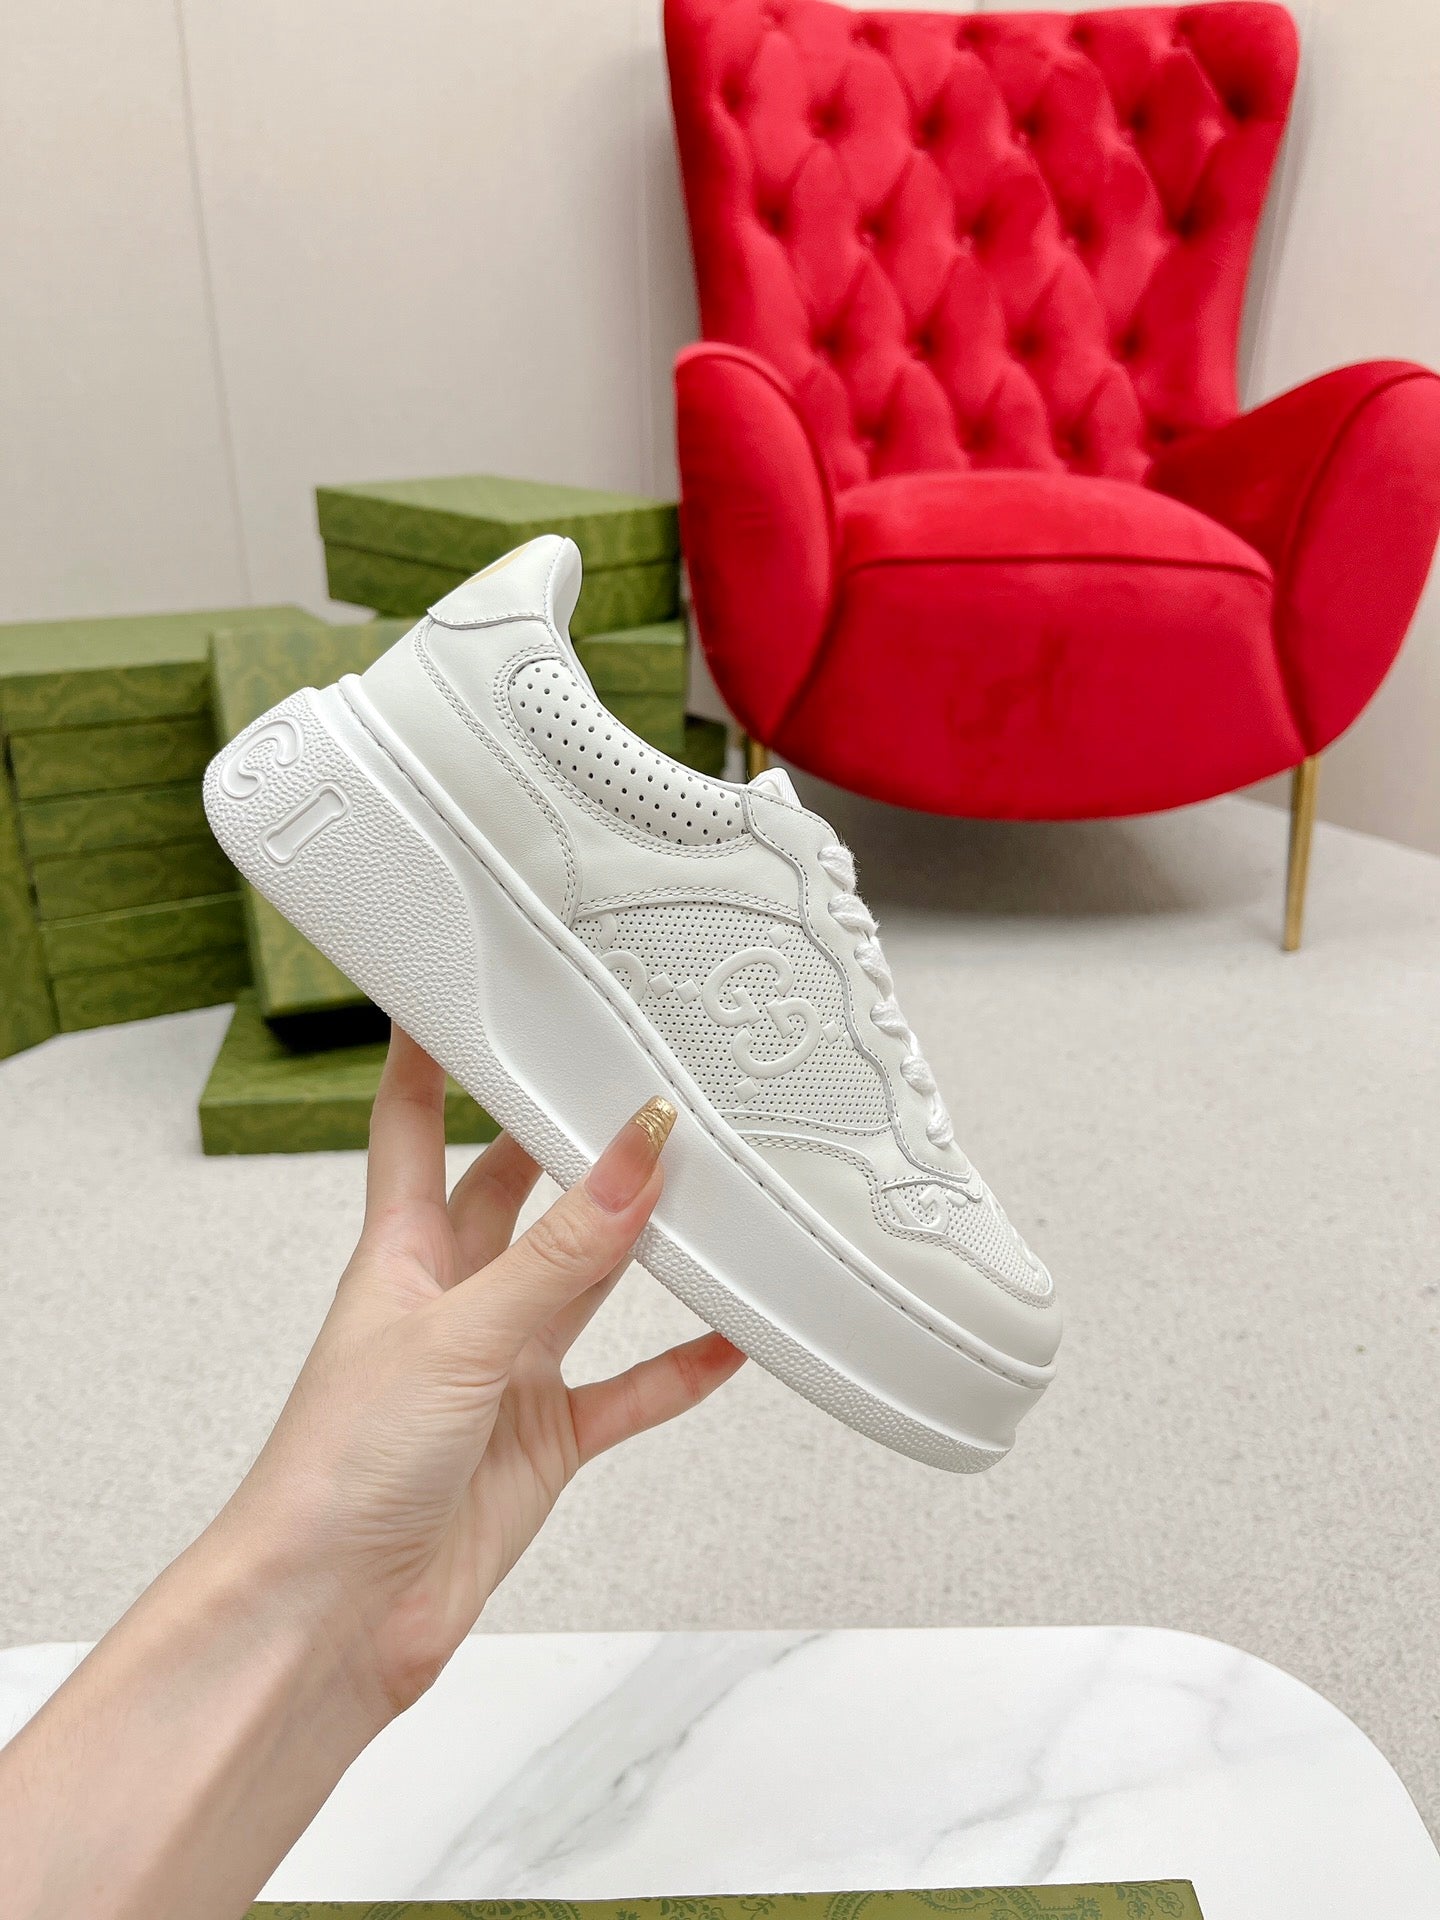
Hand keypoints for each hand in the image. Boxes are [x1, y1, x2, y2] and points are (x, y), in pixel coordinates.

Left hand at [216, 1027, 744, 1721]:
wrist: (331, 1617)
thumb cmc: (338, 1471)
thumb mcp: (458, 1336)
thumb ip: (559, 1252)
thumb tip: (634, 1154)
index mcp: (402, 1254)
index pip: (414, 1126)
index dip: (430, 1055)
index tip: (456, 987)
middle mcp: (454, 1300)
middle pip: (515, 1191)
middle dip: (564, 1138)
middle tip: (626, 1077)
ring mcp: (501, 1370)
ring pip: (584, 1283)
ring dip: (638, 1244)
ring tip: (707, 1190)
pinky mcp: (542, 1440)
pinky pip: (627, 1391)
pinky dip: (680, 1367)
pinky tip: (732, 1338)